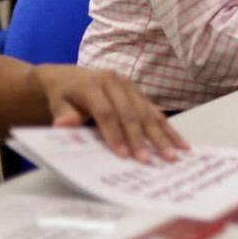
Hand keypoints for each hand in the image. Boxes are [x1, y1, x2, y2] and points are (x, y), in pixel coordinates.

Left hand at [33, 65, 188, 162]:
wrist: (69, 78)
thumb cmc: (63, 96)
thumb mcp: (56, 103)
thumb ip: (63, 114)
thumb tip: (65, 125)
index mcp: (94, 83)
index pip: (106, 111)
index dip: (114, 134)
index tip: (123, 155)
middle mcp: (115, 82)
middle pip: (130, 112)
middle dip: (141, 139)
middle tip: (149, 160)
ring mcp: (130, 86)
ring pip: (147, 112)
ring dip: (161, 135)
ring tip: (173, 154)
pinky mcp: (139, 93)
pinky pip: (155, 112)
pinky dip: (168, 128)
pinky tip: (180, 142)